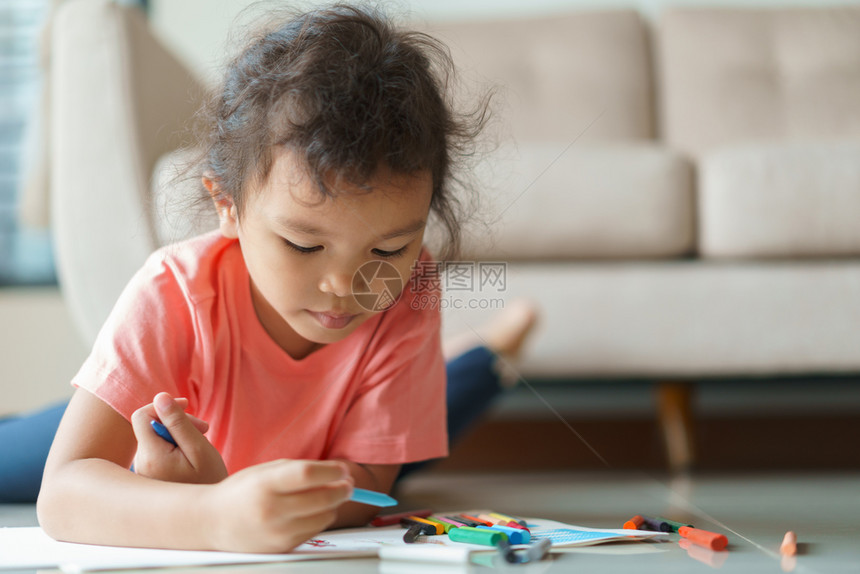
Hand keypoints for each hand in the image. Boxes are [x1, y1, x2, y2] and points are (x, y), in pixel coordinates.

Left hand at [131, 392, 227, 483]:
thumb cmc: (208, 480)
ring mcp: (143, 472)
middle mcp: (141, 464)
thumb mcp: (198, 448)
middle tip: (204, 428)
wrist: (209, 514)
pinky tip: (191, 456)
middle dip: (175, 421)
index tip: (186, 407)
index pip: (141, 416)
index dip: (163, 406)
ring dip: (177, 434)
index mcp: (151, 456)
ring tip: (200, 445)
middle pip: (149, 426)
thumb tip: (160, 397)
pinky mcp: (150, 476)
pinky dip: (174, 447)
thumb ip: (178, 422)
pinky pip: (157, 450)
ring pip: (155, 437)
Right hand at [202, 459, 353, 552]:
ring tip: (326, 496)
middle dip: (342, 490)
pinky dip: (319, 520)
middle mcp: (271, 510)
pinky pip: (314, 531)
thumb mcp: (265, 471)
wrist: (212, 522)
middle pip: (322, 498)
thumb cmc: (242, 492)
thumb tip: (338, 474)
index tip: (343, 470)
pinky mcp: (282, 547)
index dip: (332, 471)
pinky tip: (310, 511)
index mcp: (265, 484)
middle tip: (348, 484)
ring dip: (332, 506)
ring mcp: (277, 532)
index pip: (308, 474)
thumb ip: (299, 469)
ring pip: (324, 517)